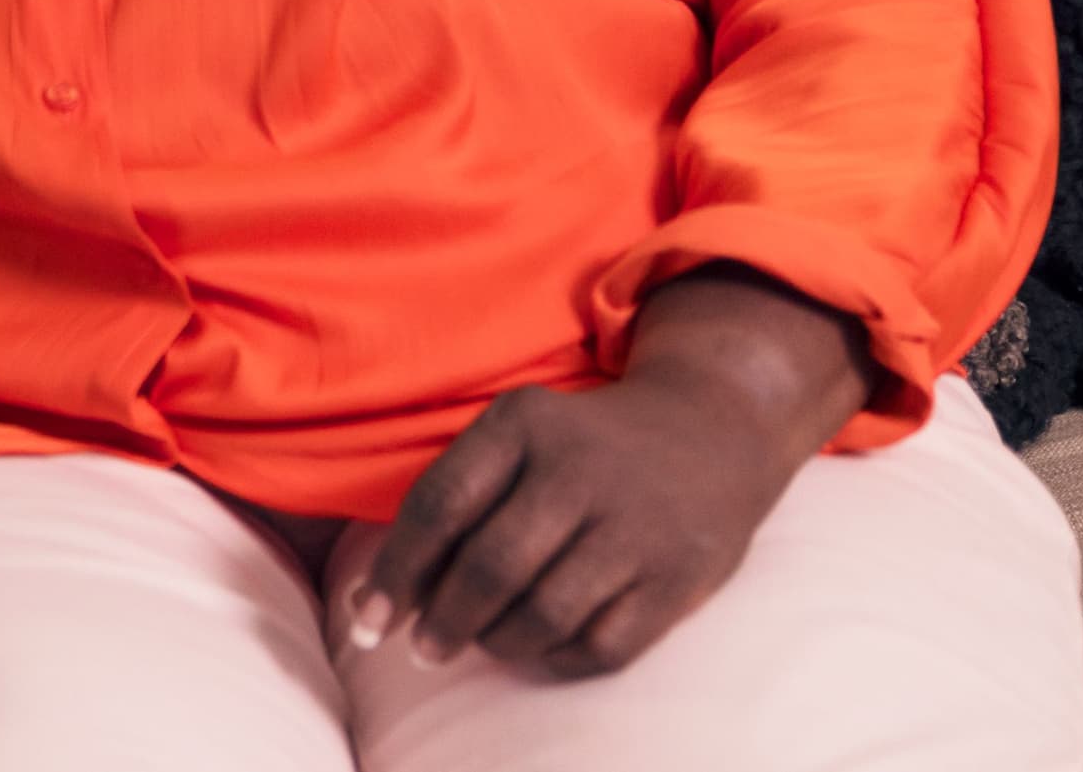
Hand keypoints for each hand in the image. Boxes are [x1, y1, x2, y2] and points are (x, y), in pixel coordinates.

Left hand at [346, 268, 872, 679]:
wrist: (714, 429)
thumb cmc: (585, 444)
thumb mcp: (520, 433)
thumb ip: (458, 497)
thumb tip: (386, 592)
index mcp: (524, 424)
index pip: (440, 505)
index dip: (396, 571)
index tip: (368, 617)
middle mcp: (579, 471)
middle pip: (490, 568)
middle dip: (444, 621)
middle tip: (425, 648)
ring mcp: (634, 526)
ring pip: (543, 615)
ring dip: (497, 642)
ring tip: (482, 641)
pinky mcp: (679, 576)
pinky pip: (602, 645)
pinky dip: (558, 659)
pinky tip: (539, 648)